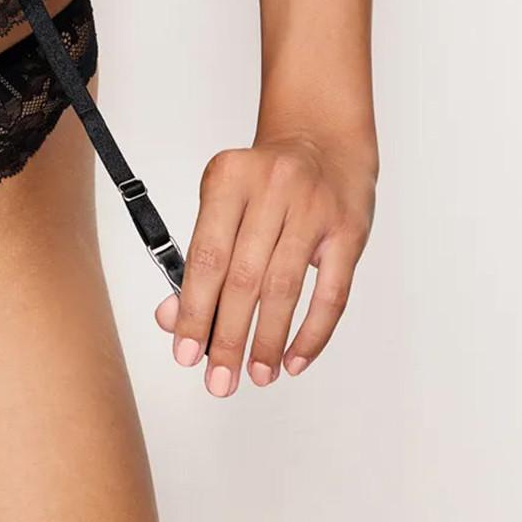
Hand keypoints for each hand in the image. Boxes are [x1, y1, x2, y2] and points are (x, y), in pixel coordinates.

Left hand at [153, 130, 375, 397]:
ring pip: (285, 288)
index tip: (184, 353)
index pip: (206, 256)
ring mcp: (313, 209)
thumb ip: (199, 258)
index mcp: (228, 178)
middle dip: (228, 337)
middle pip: (244, 277)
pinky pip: (331, 293)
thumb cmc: (264, 183)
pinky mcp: (349, 231)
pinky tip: (294, 359)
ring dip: (268, 340)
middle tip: (218, 380)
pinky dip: (312, 333)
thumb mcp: (223, 202)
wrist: (323, 141)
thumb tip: (172, 318)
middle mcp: (270, 190)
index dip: (194, 310)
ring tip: (256, 375)